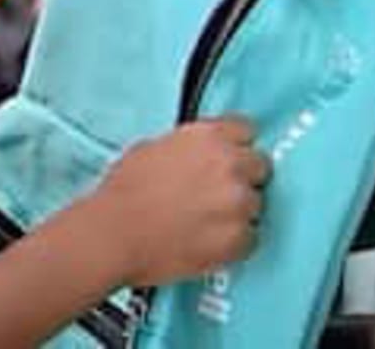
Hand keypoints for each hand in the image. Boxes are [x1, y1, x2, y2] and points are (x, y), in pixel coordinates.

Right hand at [95, 116, 269, 285]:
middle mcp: (231, 163)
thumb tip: (200, 155)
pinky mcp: (236, 239)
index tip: (228, 159)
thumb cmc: (125, 191)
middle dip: (243, 179)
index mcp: (212, 135)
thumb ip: (191, 146)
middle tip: (219, 195)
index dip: (236, 147)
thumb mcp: (157, 146)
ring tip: (210, 223)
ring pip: (256, 204)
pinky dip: (235, 243)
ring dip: (239, 212)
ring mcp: (237, 202)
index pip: (247, 130)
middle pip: (260, 166)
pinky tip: (211, 243)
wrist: (114, 234)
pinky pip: (251, 239)